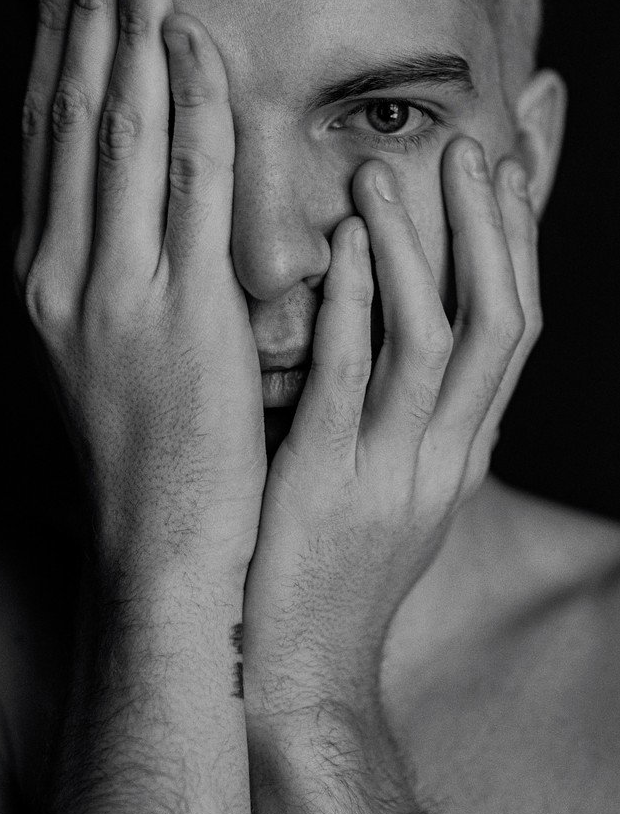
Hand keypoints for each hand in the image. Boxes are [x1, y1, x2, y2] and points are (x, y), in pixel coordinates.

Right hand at [15, 0, 265, 572]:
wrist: (161, 544)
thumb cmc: (147, 448)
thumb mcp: (105, 347)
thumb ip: (113, 265)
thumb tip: (135, 193)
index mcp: (45, 277)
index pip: (46, 138)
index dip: (57, 51)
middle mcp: (63, 273)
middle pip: (69, 118)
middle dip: (83, 20)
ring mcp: (115, 292)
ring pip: (118, 136)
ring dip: (129, 39)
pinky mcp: (180, 315)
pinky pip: (189, 190)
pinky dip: (191, 111)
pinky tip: (195, 48)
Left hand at [243, 140, 539, 715]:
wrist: (294, 665)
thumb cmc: (336, 562)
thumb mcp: (398, 483)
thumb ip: (413, 410)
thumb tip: (414, 329)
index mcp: (464, 449)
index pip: (515, 330)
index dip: (519, 246)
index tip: (507, 168)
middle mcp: (445, 456)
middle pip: (497, 324)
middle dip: (489, 231)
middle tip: (466, 148)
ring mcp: (391, 472)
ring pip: (431, 343)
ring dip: (417, 252)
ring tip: (385, 174)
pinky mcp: (325, 488)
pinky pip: (349, 385)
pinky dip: (353, 310)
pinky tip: (340, 250)